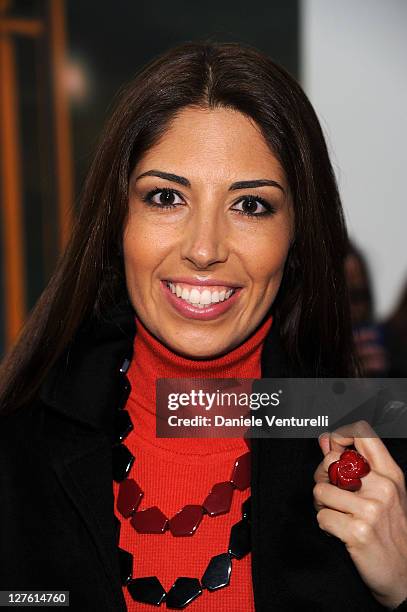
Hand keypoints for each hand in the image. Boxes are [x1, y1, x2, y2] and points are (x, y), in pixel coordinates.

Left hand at [313, 420, 406, 608]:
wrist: (403, 576)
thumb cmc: (390, 532)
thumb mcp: (381, 493)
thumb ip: (353, 465)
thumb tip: (325, 439)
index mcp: (390, 474)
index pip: (363, 433)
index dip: (340, 435)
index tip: (332, 449)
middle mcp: (383, 487)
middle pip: (331, 461)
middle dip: (322, 477)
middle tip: (331, 494)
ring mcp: (371, 509)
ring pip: (321, 490)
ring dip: (322, 506)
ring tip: (337, 516)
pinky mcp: (357, 531)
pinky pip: (322, 517)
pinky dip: (325, 526)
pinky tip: (340, 532)